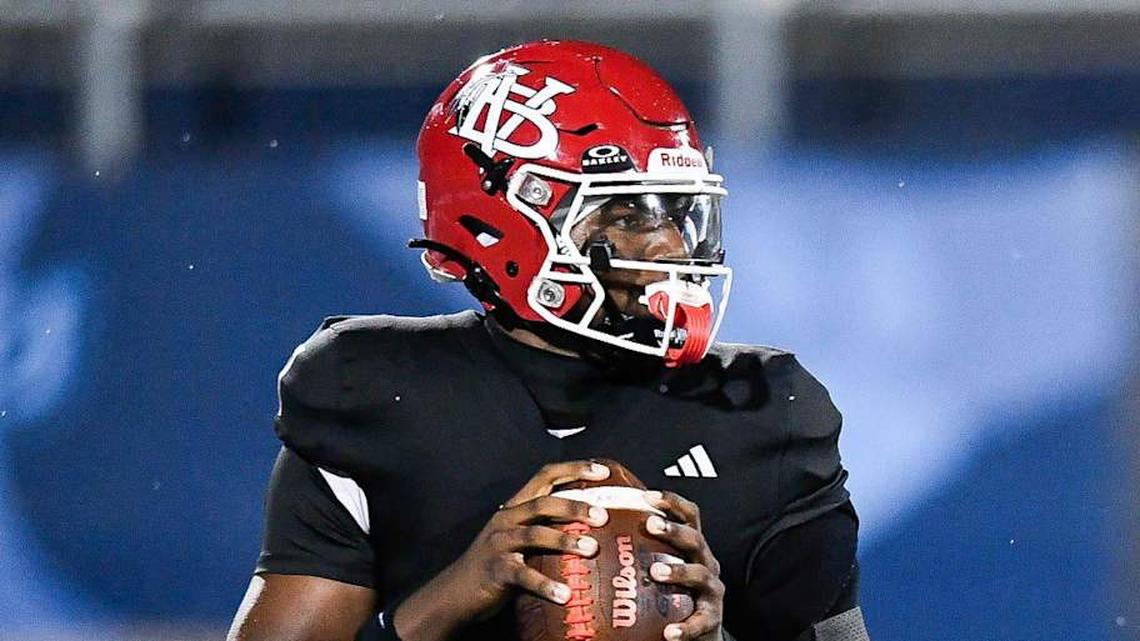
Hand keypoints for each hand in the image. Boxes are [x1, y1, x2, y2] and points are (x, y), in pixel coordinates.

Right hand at [393, 461, 611, 640]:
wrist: (456, 591)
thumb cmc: (498, 563)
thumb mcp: (520, 539)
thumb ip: (547, 528)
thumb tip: (594, 529)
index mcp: (515, 507)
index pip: (545, 476)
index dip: (574, 469)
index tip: (603, 471)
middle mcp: (506, 520)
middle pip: (543, 502)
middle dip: (575, 506)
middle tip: (603, 515)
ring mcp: (499, 544)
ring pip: (535, 534)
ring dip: (565, 540)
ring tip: (592, 549)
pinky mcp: (496, 571)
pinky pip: (524, 576)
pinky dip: (546, 585)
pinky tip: (564, 594)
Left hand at [644, 490, 724, 640]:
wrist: (698, 633)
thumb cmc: (672, 594)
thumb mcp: (661, 567)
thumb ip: (640, 551)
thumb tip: (595, 532)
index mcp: (692, 547)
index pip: (688, 516)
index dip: (671, 502)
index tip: (647, 495)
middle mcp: (706, 563)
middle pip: (695, 539)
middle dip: (673, 530)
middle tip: (650, 524)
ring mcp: (712, 591)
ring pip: (700, 575)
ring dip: (678, 571)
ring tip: (656, 571)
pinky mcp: (712, 619)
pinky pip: (700, 622)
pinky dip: (685, 628)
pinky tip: (669, 632)